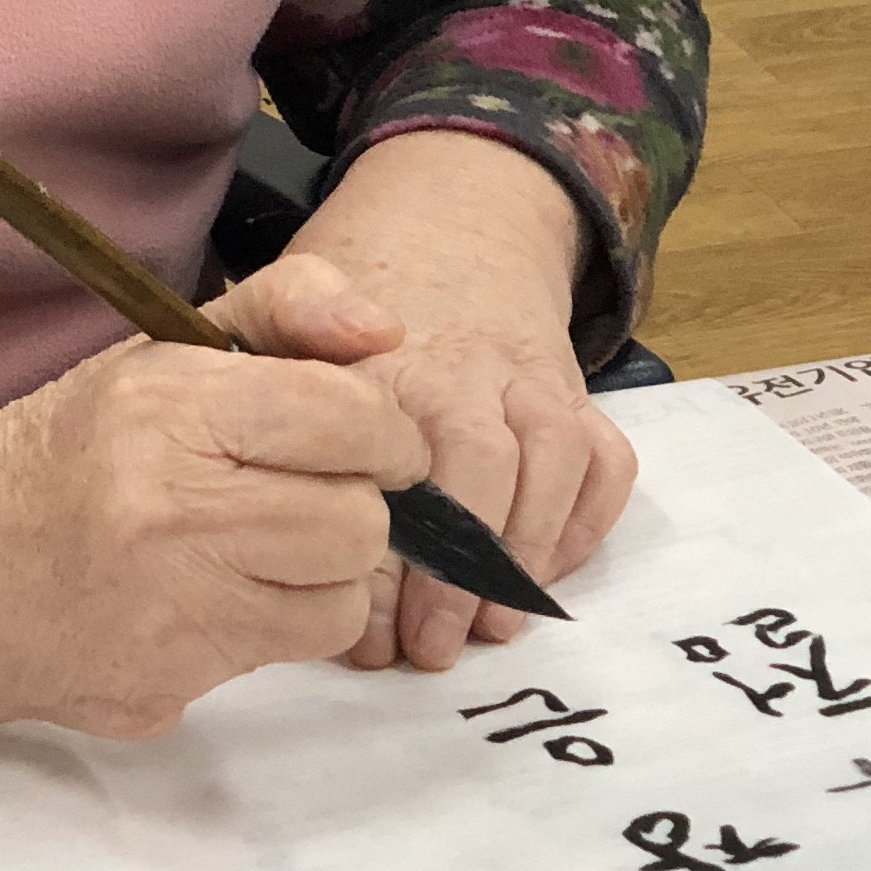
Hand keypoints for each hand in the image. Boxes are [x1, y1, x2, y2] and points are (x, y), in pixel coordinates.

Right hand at [0, 250, 435, 737]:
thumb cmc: (71, 452)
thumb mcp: (159, 352)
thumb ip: (283, 311)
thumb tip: (384, 330)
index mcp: (167, 409)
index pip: (348, 418)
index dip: (382, 431)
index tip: (367, 439)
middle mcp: (169, 511)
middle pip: (359, 524)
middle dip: (349, 507)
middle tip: (303, 496)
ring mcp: (168, 611)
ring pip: (341, 603)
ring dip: (320, 577)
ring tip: (258, 550)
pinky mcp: (166, 686)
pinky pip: (285, 660)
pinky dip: (272, 628)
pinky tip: (214, 601)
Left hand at [284, 129, 637, 674]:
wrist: (440, 222)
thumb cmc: (334, 316)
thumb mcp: (266, 321)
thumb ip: (276, 371)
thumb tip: (334, 449)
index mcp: (380, 360)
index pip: (383, 465)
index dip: (379, 557)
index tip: (366, 628)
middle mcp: (462, 366)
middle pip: (477, 464)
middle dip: (458, 570)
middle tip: (431, 647)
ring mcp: (525, 379)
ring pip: (553, 462)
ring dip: (524, 555)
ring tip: (488, 628)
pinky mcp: (569, 392)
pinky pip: (604, 462)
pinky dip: (584, 524)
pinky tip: (541, 576)